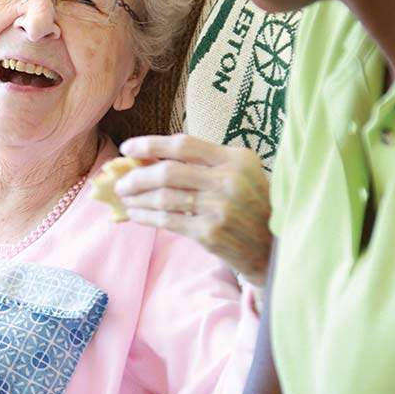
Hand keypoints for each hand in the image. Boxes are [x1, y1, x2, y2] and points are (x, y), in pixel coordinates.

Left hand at [115, 134, 271, 284]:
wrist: (272, 249)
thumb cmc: (251, 206)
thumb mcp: (239, 174)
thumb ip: (204, 163)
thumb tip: (150, 158)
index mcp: (237, 159)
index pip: (184, 145)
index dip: (151, 144)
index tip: (128, 147)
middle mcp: (230, 180)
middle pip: (168, 171)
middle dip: (137, 176)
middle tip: (121, 182)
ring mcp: (220, 208)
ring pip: (164, 197)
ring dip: (138, 198)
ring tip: (125, 198)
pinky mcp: (211, 233)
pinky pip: (167, 221)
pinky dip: (146, 217)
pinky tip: (136, 215)